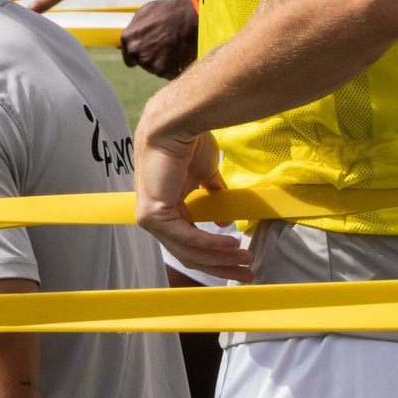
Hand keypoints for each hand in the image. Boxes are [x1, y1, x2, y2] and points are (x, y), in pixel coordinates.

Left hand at [121, 0, 198, 77]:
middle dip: (154, 58)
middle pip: (145, 64)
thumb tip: (123, 43)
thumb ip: (133, 31)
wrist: (189, 16)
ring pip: (158, 69)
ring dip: (166, 63)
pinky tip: (182, 54)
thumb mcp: (143, 14)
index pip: (130, 59)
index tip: (150, 52)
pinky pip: (171, 74)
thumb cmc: (168, 11)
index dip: (141, 56)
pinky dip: (177, 68)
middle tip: (168, 46)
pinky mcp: (166, 71)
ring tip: (176, 47)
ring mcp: (151, 64)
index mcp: (128, 39)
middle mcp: (136, 53)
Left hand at [133, 126, 251, 281]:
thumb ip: (212, 196)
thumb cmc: (188, 143)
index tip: (241, 262)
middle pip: (189, 254)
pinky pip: (186, 238)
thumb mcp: (205, 174)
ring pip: (188, 251)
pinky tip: (231, 244)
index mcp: (167, 208)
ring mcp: (151, 217)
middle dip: (221, 266)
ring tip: (245, 258)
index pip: (189, 244)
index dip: (217, 257)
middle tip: (246, 273)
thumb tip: (226, 220)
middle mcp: (156, 217)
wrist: (177, 124)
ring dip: (220, 258)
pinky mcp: (154, 214)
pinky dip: (211, 245)